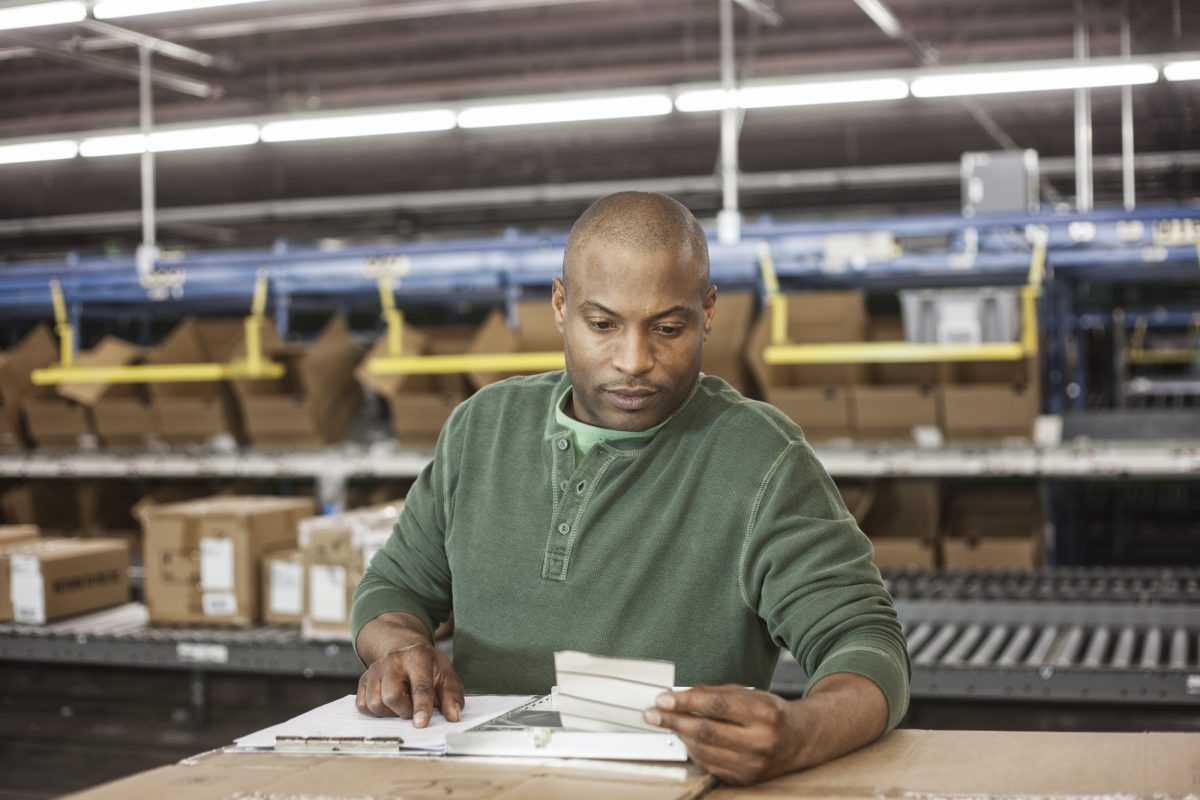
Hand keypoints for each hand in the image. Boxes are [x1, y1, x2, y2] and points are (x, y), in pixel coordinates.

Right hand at [355, 642, 465, 727]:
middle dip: (404, 711)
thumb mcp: (447, 675)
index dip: (422, 707)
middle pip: (392, 696)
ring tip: (402, 705)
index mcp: (418, 656)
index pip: (420, 686)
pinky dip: (375, 712)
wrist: (404, 649)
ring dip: (390, 713)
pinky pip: (362, 705)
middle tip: (413, 709)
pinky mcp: (363, 679)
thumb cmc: (428, 667)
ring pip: (375, 703)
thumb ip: (452, 696)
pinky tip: (388, 705)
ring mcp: (375, 669)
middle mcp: (393, 660)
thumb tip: (453, 717)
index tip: (421, 724)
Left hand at [643, 684, 803, 785]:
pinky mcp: (745, 779)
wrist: (800, 740)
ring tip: (668, 724)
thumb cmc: (772, 713)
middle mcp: (760, 741)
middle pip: (707, 731)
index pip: (717, 706)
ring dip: (681, 736)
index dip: (686, 702)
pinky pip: (710, 765)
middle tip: (653, 714)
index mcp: (764, 713)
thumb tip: (683, 694)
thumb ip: (717, 693)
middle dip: (674, 721)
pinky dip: (694, 751)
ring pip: (704, 751)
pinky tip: (686, 739)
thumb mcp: (751, 694)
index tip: (664, 698)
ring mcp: (753, 764)